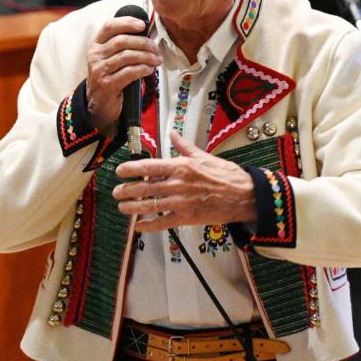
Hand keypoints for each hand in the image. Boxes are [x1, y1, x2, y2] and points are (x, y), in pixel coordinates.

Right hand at [86, 16, 160, 129]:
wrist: (98, 103)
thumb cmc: (108, 77)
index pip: (109, 26)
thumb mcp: (110, 58)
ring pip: (127, 56)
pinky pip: (129, 72)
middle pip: (122, 41)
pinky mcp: (108, 84)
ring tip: (156, 60)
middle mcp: (95, 55)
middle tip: (155, 48)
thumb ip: (122, 46)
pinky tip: (150, 69)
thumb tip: (146, 35)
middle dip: (143, 43)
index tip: (142, 25)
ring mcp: (100, 70)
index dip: (126, 22)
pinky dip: (143, 69)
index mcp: (96, 44)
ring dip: (146, 57)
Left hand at [113, 130, 255, 232]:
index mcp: (181, 166)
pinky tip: (139, 226)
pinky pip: (162, 222)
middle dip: (126, 190)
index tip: (119, 171)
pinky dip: (148, 226)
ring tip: (122, 208)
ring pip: (149, 205)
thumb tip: (173, 134)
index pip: (148, 166)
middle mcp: (177, 184)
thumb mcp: (204, 156)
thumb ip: (184, 146)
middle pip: (144, 187)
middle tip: (116, 192)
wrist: (244, 195)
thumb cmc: (226, 175)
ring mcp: (181, 202)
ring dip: (132, 208)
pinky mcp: (187, 217)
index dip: (130, 169)